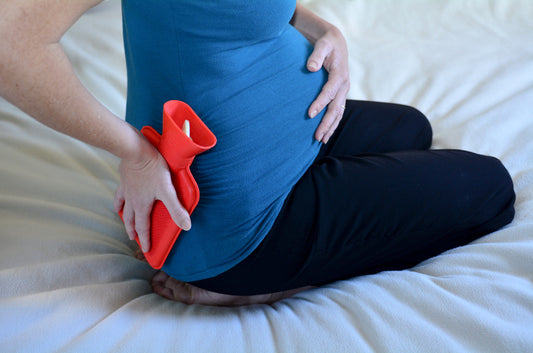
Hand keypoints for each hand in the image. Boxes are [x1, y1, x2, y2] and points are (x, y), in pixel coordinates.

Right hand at [113, 136, 190, 252]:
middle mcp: (132, 201)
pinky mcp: (124, 180)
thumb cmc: (153, 170)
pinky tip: (119, 202)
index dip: (145, 239)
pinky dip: (118, 201)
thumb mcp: (168, 191)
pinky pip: (119, 194)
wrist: (135, 151)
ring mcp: (126, 191)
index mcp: (142, 206)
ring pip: (123, 209)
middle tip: (133, 239)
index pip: (143, 227)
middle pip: (131, 220)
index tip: (146, 249)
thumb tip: (186, 226)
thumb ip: (176, 209)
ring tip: (125, 222)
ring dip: (125, 218)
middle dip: (133, 231)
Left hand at [307, 26, 349, 143]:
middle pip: (336, 108)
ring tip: (321, 140)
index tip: (309, 114)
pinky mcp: (339, 94)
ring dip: (330, 128)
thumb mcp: (322, 45)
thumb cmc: (326, 43)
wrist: (335, 42)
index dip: (320, 104)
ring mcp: (343, 91)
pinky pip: (337, 112)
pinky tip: (325, 134)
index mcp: (340, 74)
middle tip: (316, 136)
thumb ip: (316, 55)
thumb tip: (311, 67)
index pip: (329, 92)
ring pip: (338, 113)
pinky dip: (332, 123)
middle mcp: (344, 85)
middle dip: (326, 123)